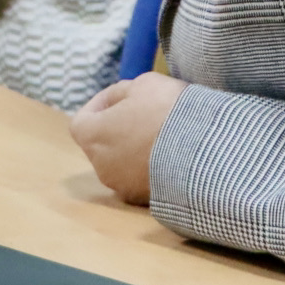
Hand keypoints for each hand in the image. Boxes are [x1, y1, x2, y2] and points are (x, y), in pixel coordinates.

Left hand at [69, 72, 186, 205]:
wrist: (202, 151)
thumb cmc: (166, 111)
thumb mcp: (142, 84)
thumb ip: (120, 93)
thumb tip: (115, 102)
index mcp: (92, 137)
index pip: (81, 122)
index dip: (98, 106)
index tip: (118, 97)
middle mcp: (100, 166)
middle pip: (101, 144)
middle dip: (117, 128)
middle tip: (143, 112)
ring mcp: (122, 186)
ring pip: (122, 163)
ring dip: (133, 148)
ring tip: (161, 133)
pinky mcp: (145, 200)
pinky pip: (141, 179)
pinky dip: (149, 166)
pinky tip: (172, 153)